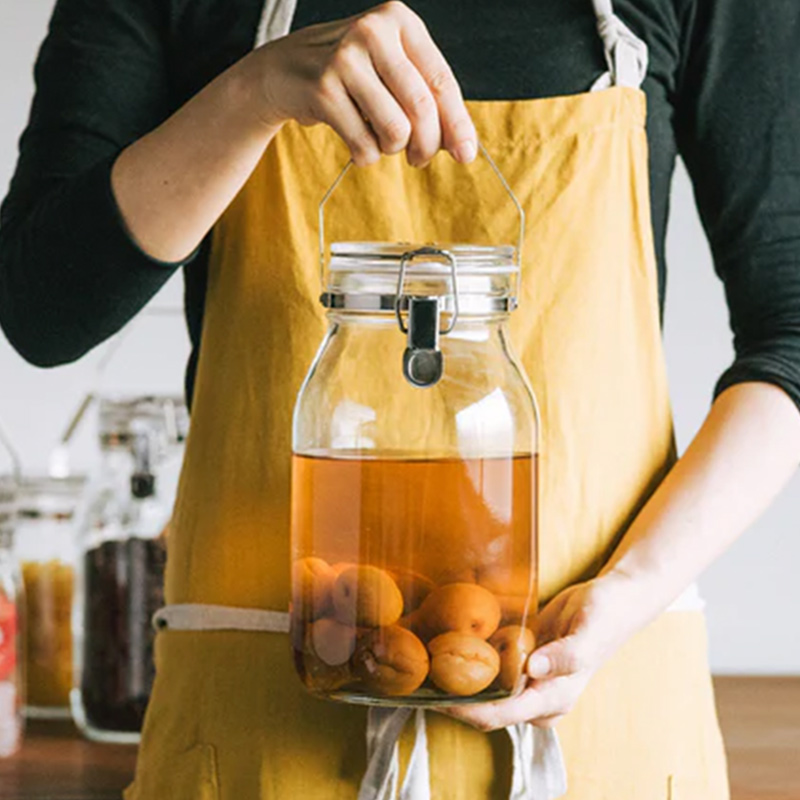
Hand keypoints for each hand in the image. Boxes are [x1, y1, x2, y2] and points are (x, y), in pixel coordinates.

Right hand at [244, 1, 476, 166]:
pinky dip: (366, 155)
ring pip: (395, 130)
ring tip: (381, 142)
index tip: (466, 154)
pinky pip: (364, 144)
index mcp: (399, 21)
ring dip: (392, 149)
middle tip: (419, 160)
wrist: (284, 70)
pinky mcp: (323, 90)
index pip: (441, 80)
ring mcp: (344, 59)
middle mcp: (372, 32)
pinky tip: (356, 142)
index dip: (457, 123)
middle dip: (427, 145)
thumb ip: (426, 98)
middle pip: (421, 108)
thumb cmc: (350, 74)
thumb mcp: (391, 69)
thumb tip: (462, 146)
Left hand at [435, 572, 645, 730]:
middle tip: (418, 677)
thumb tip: (532, 670)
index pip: (501, 714)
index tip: (435, 696)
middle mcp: (538, 696)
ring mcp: (531, 679)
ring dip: (459, 680)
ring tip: (424, 661)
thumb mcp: (590, 632)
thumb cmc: (606, 616)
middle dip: (454, 698)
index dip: (466, 710)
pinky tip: (447, 644)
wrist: (615, 598)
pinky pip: (494, 666)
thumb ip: (566, 655)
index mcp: (553, 698)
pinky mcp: (525, 660)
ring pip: (488, 689)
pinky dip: (473, 660)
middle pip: (487, 708)